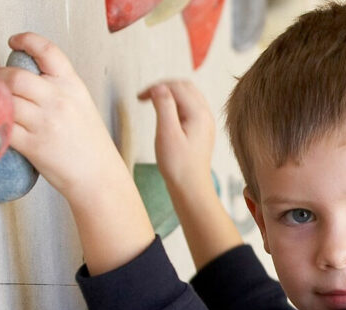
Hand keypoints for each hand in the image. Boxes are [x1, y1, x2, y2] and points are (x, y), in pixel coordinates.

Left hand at [0, 33, 127, 200]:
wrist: (99, 177)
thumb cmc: (90, 145)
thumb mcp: (82, 106)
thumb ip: (58, 90)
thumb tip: (22, 79)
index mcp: (73, 87)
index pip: (47, 51)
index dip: (26, 40)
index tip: (14, 42)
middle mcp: (59, 100)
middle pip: (14, 75)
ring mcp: (46, 123)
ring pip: (4, 100)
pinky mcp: (33, 145)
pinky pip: (2, 127)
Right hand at [138, 80, 215, 194]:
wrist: (191, 187)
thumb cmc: (178, 165)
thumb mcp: (167, 133)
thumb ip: (164, 106)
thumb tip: (159, 87)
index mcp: (199, 113)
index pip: (176, 87)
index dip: (156, 88)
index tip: (139, 98)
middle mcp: (206, 115)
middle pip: (185, 87)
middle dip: (164, 87)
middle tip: (145, 97)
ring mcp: (206, 122)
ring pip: (189, 95)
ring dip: (170, 94)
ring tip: (153, 103)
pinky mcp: (202, 130)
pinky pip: (190, 107)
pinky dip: (176, 104)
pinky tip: (166, 115)